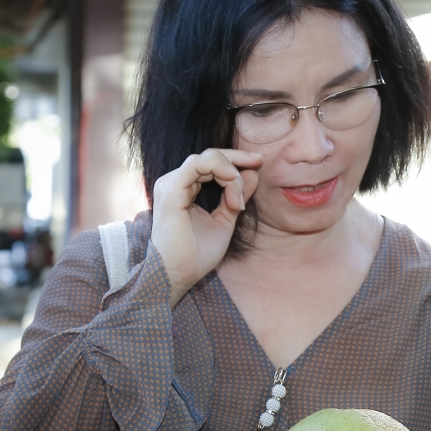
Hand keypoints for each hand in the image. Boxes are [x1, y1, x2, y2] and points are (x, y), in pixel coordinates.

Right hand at [151, 149, 261, 307]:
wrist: (178, 275)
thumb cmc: (197, 254)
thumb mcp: (226, 220)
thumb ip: (236, 196)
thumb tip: (253, 173)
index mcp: (185, 188)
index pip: (211, 162)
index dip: (236, 160)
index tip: (258, 164)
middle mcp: (175, 182)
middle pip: (210, 155)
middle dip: (238, 160)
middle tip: (258, 164)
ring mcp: (171, 184)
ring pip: (207, 158)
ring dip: (231, 174)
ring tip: (238, 201)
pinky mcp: (171, 190)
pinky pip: (198, 164)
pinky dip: (221, 172)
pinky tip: (233, 190)